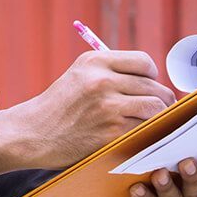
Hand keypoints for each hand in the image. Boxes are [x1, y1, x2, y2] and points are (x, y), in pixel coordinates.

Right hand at [0, 50, 175, 174]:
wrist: (33, 133)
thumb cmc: (60, 106)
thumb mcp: (79, 74)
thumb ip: (111, 71)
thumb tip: (152, 79)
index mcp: (95, 61)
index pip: (144, 62)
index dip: (153, 76)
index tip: (150, 85)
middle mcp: (102, 80)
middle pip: (154, 87)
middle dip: (162, 99)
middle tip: (161, 109)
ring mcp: (108, 107)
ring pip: (155, 108)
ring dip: (160, 117)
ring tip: (155, 123)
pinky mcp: (111, 132)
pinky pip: (145, 129)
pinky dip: (149, 133)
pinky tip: (144, 135)